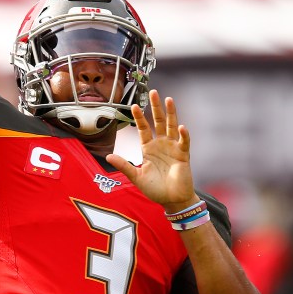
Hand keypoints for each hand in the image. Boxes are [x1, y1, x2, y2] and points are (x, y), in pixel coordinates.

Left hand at [106, 89, 196, 209]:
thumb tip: (108, 157)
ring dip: (171, 113)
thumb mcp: (137, 177)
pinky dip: (184, 134)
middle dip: (156, 107)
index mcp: (148, 149)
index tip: (134, 105)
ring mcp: (173, 148)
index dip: (139, 117)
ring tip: (168, 99)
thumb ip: (124, 165)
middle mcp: (161, 145)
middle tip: (153, 92)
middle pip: (159, 122)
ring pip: (172, 126)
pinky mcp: (183, 155)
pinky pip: (184, 142)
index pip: (143, 129)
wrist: (172, 200)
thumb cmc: (155, 189)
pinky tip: (182, 127)